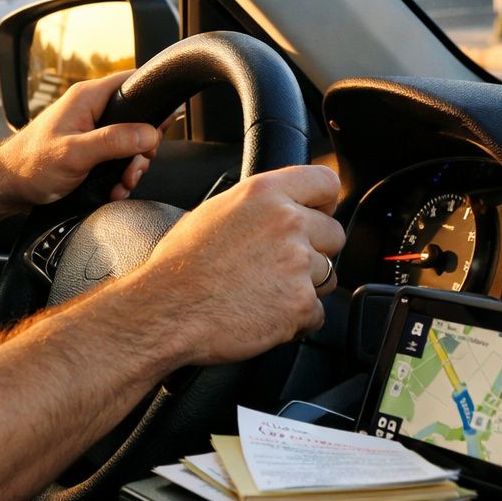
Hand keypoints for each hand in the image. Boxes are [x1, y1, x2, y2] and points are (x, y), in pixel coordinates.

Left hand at [0, 71, 163, 209]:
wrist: (7, 186)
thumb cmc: (30, 164)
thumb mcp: (75, 153)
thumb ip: (113, 141)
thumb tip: (149, 133)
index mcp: (88, 97)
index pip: (133, 81)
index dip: (152, 101)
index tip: (159, 127)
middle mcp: (91, 109)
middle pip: (137, 120)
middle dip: (141, 149)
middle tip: (133, 169)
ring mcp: (90, 130)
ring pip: (129, 144)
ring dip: (130, 168)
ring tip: (121, 184)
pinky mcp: (89, 149)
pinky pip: (116, 159)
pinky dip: (119, 176)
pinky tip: (112, 189)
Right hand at [130, 164, 344, 367]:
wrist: (167, 309)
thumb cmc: (179, 266)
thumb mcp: (213, 212)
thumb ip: (255, 205)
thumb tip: (272, 208)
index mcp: (264, 193)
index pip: (326, 182)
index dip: (324, 202)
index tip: (318, 215)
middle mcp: (287, 222)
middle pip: (334, 234)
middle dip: (315, 250)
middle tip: (280, 265)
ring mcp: (298, 264)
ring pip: (328, 276)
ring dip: (304, 286)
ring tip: (264, 292)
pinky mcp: (301, 304)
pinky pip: (316, 313)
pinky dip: (296, 319)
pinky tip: (264, 313)